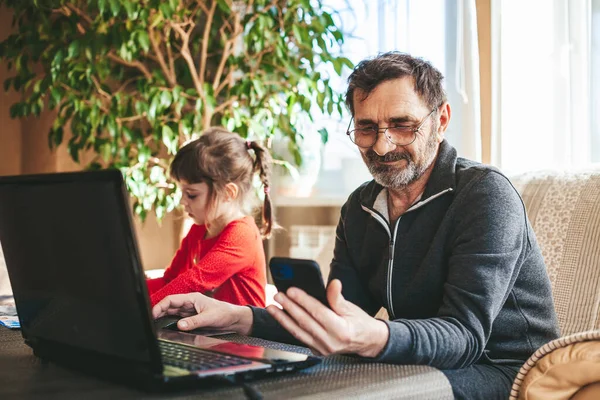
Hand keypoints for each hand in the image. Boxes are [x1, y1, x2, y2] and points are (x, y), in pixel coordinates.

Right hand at [152, 292, 252, 334]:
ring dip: (163, 318)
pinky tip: (165, 327)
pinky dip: (170, 323)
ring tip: (154, 325)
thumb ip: (194, 322)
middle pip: (169, 306)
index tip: (152, 314)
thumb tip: (180, 325)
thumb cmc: (224, 313)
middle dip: (158, 312)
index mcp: (192, 298)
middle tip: (149, 321)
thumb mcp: (209, 318)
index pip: (171, 300)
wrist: (234, 319)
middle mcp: (189, 304)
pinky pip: (177, 320)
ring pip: (171, 313)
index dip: (160, 306)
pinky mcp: (191, 319)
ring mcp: (189, 311)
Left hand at [267, 279, 388, 356]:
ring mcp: (323, 349)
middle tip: (278, 295)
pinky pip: (300, 338)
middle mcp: (330, 342)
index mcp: (341, 330)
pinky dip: (290, 327)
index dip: (303, 300)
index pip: (317, 312)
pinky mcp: (317, 351)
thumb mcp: (352, 308)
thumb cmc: (359, 323)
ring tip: (272, 307)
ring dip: (283, 319)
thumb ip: (338, 298)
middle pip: (305, 322)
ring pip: (298, 332)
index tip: (291, 290)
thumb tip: (333, 283)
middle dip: (289, 307)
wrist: (367, 342)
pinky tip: (281, 318)